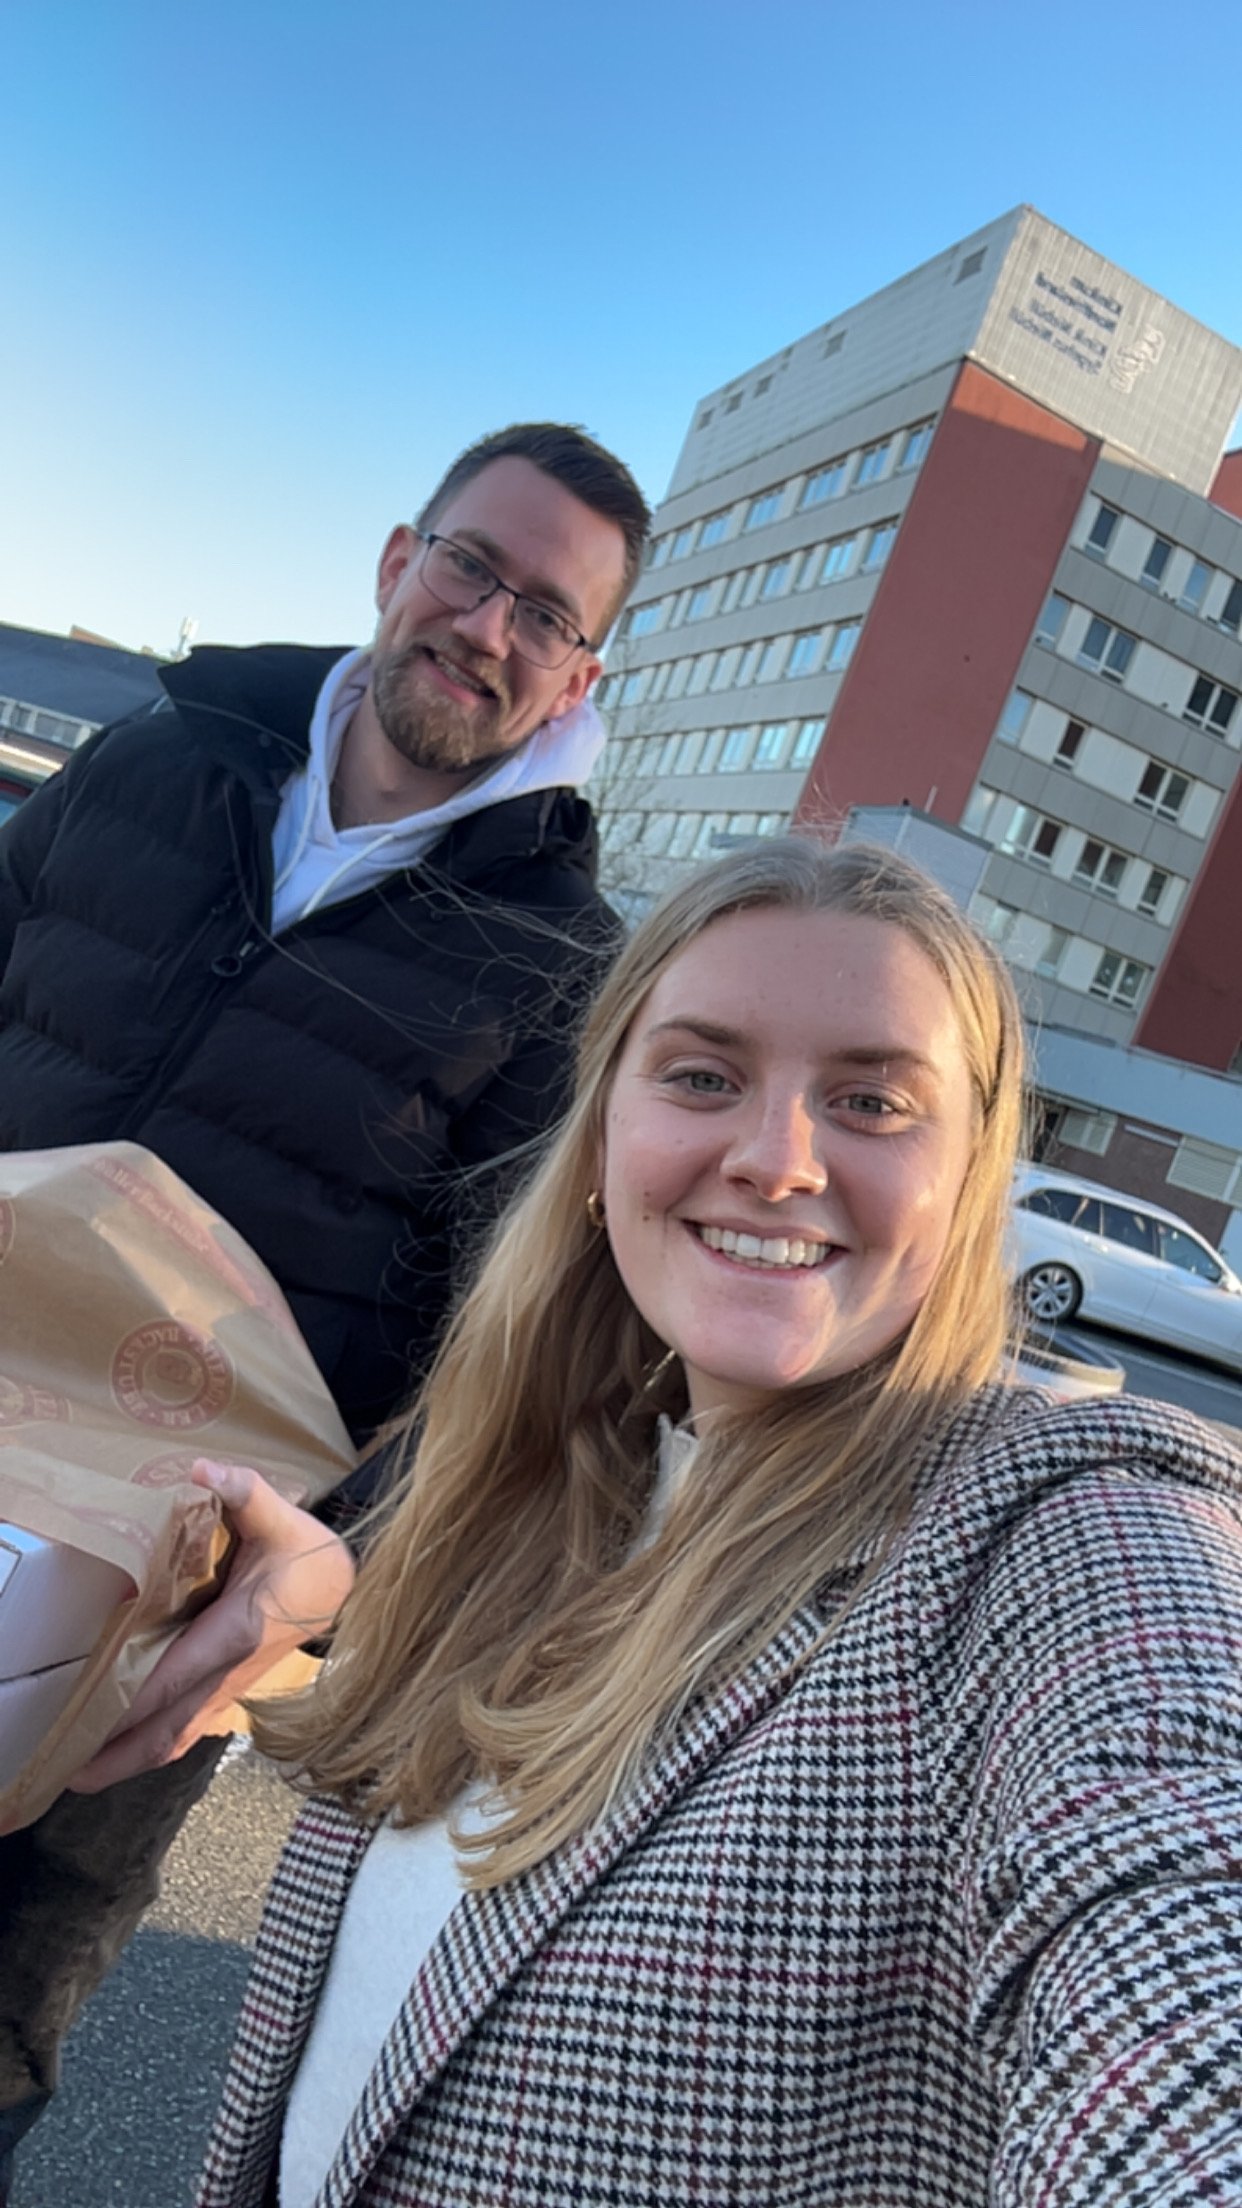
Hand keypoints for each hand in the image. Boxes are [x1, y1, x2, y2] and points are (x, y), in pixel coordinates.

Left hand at [67, 1459, 355, 1791]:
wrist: (343, 1588)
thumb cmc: (307, 1555)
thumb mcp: (281, 1517)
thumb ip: (244, 1492)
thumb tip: (205, 1470)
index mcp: (236, 1634)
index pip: (173, 1676)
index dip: (130, 1702)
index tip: (90, 1717)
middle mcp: (229, 1673)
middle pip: (166, 1728)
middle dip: (116, 1752)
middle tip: (67, 1767)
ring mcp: (230, 1690)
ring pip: (174, 1740)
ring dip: (127, 1760)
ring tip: (81, 1772)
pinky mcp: (229, 1694)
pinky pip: (185, 1733)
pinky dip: (150, 1749)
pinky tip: (121, 1755)